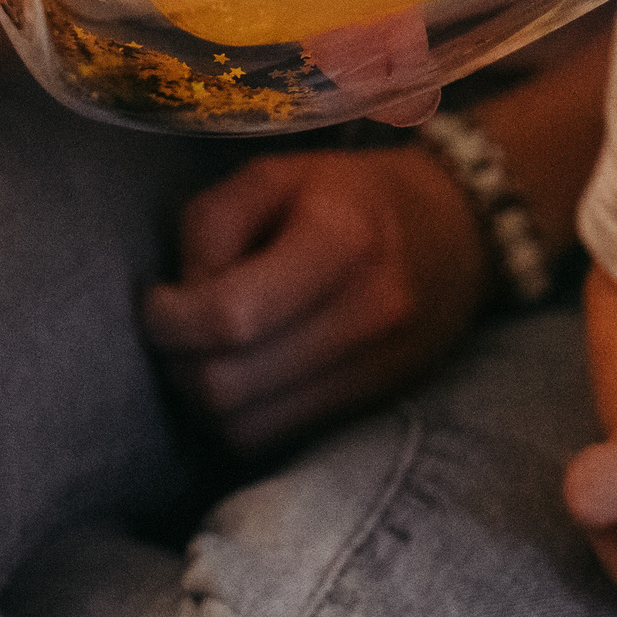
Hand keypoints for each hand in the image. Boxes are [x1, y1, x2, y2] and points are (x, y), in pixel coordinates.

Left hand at [139, 145, 489, 454]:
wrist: (457, 233)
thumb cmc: (351, 195)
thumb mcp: (278, 175)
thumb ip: (214, 223)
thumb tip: (182, 297)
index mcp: (342, 239)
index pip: (231, 316)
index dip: (169, 320)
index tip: (159, 302)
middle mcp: (369, 313)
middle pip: (228, 386)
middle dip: (178, 364)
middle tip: (175, 331)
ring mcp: (377, 370)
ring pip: (244, 429)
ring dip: (204, 399)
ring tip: (207, 355)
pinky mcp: (375, 406)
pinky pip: (276, 441)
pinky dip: (241, 418)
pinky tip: (244, 376)